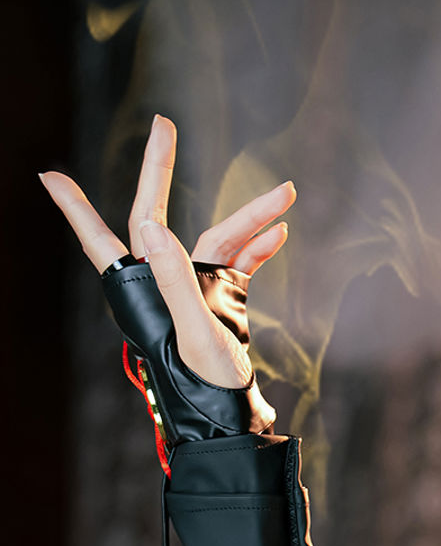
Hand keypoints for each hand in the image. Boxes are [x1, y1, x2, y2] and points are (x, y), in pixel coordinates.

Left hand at [41, 114, 292, 393]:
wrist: (233, 420)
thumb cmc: (207, 384)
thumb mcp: (194, 333)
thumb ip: (174, 278)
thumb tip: (151, 223)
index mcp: (141, 289)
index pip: (102, 237)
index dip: (75, 208)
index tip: (49, 175)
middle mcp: (161, 282)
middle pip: (156, 215)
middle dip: (161, 169)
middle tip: (164, 124)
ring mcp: (192, 289)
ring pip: (216, 237)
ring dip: (252, 216)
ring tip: (287, 193)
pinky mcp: (220, 300)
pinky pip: (237, 262)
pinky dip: (258, 246)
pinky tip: (280, 232)